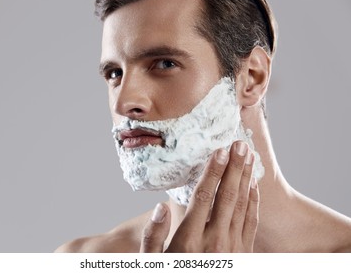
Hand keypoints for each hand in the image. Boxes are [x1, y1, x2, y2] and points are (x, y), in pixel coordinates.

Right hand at [140, 141, 259, 252]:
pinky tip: (253, 186)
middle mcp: (214, 242)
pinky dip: (253, 201)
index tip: (220, 151)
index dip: (213, 172)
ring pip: (242, 206)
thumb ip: (153, 237)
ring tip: (249, 157)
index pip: (203, 198)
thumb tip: (161, 207)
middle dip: (234, 168)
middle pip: (226, 196)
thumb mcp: (152, 262)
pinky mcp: (244, 254)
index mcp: (189, 241)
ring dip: (246, 179)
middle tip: (240, 144)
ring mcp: (232, 249)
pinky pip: (252, 222)